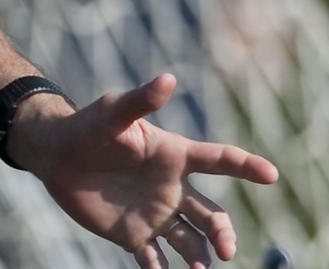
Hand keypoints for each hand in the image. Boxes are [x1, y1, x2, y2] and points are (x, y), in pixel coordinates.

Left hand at [15, 74, 277, 267]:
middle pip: (211, 214)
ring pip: (191, 240)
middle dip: (223, 232)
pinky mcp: (135, 235)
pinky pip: (156, 259)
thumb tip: (168, 79)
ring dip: (199, 257)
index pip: (218, 160)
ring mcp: (157, 214)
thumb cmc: (87, 127)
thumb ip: (141, 101)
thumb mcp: (112, 113)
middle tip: (225, 250)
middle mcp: (173, 188)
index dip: (246, 165)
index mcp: (175, 156)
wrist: (57, 156)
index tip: (271, 174)